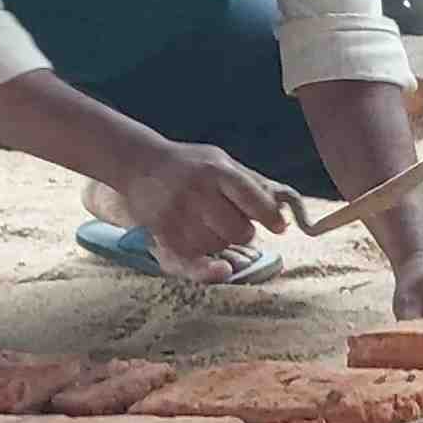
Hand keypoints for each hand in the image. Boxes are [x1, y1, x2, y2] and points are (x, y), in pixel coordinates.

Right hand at [119, 142, 290, 278]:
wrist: (139, 164)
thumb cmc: (190, 165)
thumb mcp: (222, 161)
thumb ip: (252, 183)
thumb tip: (282, 207)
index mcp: (217, 171)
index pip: (253, 199)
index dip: (270, 217)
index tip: (279, 227)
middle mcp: (197, 191)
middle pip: (239, 231)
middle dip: (242, 231)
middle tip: (230, 221)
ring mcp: (178, 213)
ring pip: (218, 247)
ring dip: (220, 242)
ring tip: (206, 224)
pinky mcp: (162, 232)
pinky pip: (193, 259)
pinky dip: (204, 260)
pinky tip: (207, 251)